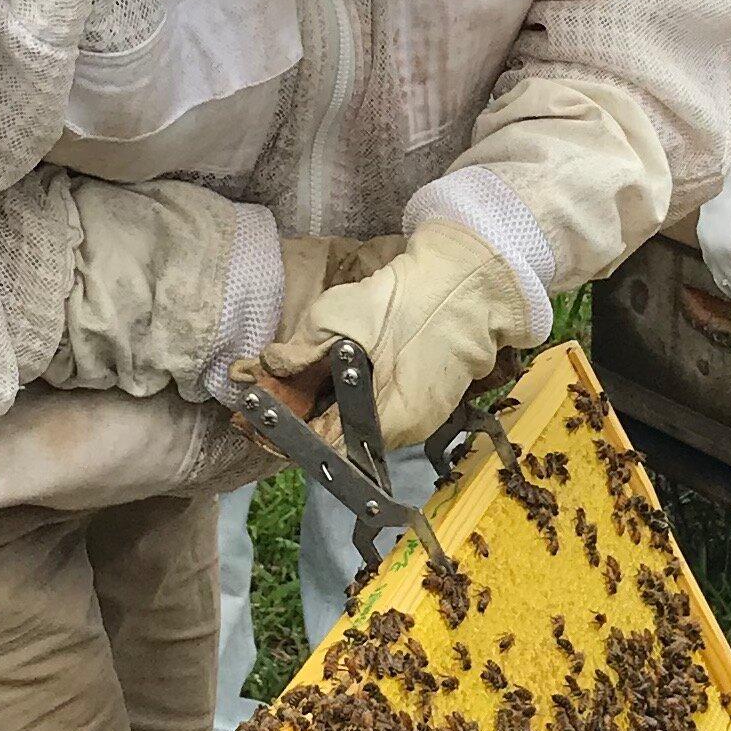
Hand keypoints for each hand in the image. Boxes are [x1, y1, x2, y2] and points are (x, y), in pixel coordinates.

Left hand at [264, 220, 536, 447]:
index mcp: (385, 422)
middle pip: (344, 438)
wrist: (469, 283)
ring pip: (363, 424)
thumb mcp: (340, 315)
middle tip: (276, 394)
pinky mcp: (430, 399)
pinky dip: (358, 398)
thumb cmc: (405, 300)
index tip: (261, 415)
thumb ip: (302, 348)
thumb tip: (270, 366)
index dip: (290, 431)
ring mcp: (421, 417)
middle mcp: (405, 432)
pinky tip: (340, 377)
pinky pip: (383, 409)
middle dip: (308, 417)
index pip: (325, 448)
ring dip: (333, 407)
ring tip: (301, 385)